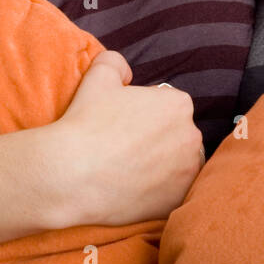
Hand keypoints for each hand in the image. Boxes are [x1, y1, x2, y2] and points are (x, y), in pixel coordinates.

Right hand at [50, 50, 204, 227]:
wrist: (72, 173)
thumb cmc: (86, 122)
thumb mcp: (98, 76)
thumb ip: (115, 63)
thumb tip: (126, 72)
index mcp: (179, 104)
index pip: (169, 108)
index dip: (147, 116)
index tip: (128, 126)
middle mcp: (191, 135)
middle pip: (178, 136)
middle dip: (159, 141)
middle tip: (127, 150)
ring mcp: (187, 170)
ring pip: (179, 166)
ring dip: (164, 167)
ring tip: (132, 172)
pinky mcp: (178, 200)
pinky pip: (173, 193)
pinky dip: (159, 193)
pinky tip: (135, 190)